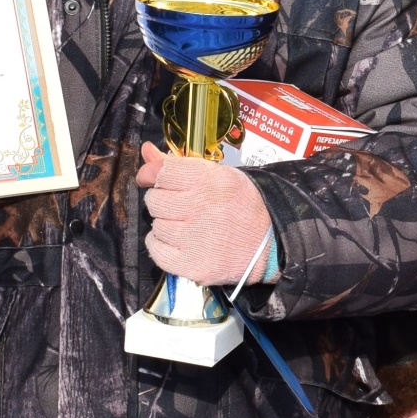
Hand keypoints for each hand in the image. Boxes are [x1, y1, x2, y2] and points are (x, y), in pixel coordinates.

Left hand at [137, 143, 273, 285]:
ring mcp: (195, 239)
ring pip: (155, 225)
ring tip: (187, 225)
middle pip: (155, 200)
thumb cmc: (243, 205)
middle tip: (182, 205)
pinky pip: (156, 249)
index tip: (154, 178)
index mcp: (210, 180)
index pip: (163, 172)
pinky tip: (180, 241)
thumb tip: (146, 152)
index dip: (154, 174)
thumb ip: (179, 164)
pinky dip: (162, 245)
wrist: (270, 243)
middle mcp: (201, 207)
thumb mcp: (220, 175)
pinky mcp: (192, 265)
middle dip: (164, 200)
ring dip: (166, 224)